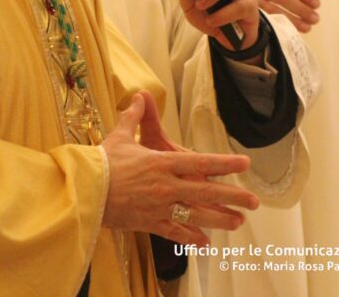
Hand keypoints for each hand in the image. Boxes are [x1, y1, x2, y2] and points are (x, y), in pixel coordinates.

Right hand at [102, 92, 258, 245]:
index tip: (244, 164)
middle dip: (233, 197)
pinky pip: (175, 232)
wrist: (85, 190)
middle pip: (206, 193)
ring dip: (220, 220)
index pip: (200, 162)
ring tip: (238, 223)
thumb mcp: (120, 136)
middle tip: (254, 202)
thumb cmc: (102, 162)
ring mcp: (159, 207)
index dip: (224, 164)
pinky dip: (191, 238)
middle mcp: (166, 186)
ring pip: (196, 216)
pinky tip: (205, 242)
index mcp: (162, 163)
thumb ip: (135, 117)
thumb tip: (140, 96)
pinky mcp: (149, 223)